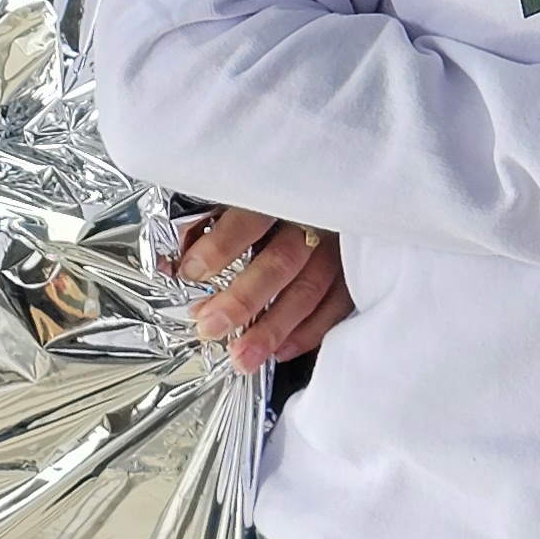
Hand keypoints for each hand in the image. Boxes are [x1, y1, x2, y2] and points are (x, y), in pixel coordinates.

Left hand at [166, 205, 350, 370]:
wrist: (347, 182)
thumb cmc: (278, 196)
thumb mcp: (244, 193)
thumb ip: (214, 218)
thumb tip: (181, 258)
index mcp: (283, 193)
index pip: (251, 218)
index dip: (220, 246)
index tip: (190, 272)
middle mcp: (316, 220)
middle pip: (281, 262)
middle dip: (243, 300)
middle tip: (210, 326)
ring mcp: (342, 247)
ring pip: (309, 290)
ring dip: (274, 327)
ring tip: (242, 357)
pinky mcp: (358, 268)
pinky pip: (338, 305)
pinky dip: (311, 332)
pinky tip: (281, 351)